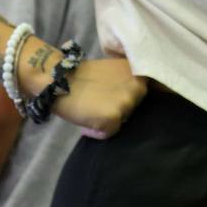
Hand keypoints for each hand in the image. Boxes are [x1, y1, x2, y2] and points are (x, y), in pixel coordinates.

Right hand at [20, 43, 145, 138]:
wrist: (58, 79)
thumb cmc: (82, 76)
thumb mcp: (114, 74)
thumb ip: (127, 85)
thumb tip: (130, 104)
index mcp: (139, 74)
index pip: (149, 96)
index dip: (131, 101)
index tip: (116, 101)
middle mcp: (139, 87)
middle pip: (134, 109)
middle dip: (120, 110)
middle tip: (100, 106)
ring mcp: (127, 102)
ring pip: (123, 120)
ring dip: (110, 121)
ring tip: (93, 114)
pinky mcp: (115, 116)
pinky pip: (110, 132)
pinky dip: (99, 132)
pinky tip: (87, 125)